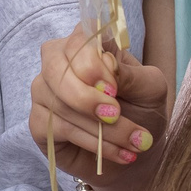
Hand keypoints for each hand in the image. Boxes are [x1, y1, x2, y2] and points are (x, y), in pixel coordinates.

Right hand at [30, 28, 171, 190]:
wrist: (138, 152)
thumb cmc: (142, 111)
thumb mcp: (151, 90)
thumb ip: (132, 74)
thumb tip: (108, 65)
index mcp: (87, 46)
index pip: (77, 38)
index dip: (91, 63)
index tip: (114, 89)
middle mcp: (59, 63)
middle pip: (55, 67)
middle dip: (86, 97)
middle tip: (116, 116)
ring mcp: (44, 92)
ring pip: (60, 103)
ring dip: (101, 128)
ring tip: (132, 143)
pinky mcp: (39, 122)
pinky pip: (55, 127)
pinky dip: (90, 142)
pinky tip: (116, 152)